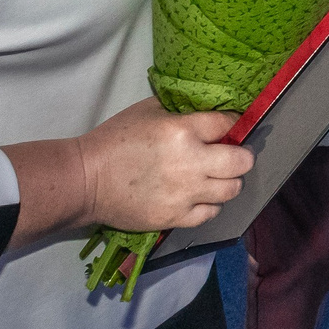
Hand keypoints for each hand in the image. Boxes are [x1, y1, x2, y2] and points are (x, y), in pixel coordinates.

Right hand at [79, 101, 253, 232]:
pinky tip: (200, 197)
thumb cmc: (115, 139)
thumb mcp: (148, 111)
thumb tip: (208, 111)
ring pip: (232, 189)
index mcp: (183, 130)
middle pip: (242, 161)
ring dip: (229, 181)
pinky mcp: (176, 217)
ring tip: (216, 177)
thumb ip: (181, 111)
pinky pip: (211, 213)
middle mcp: (191, 163)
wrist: (86, 180)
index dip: (233, 124)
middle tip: (232, 155)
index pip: (229, 123)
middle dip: (242, 156)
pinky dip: (210, 204)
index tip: (229, 127)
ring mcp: (185, 194)